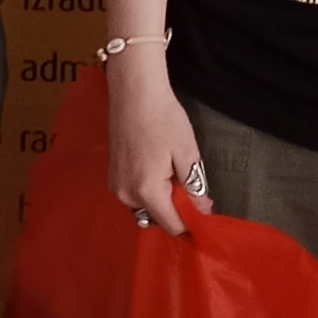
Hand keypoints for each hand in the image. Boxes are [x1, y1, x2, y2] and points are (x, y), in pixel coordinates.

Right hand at [106, 59, 205, 232]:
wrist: (134, 92)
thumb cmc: (163, 117)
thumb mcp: (186, 152)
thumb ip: (195, 186)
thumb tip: (203, 210)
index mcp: (147, 190)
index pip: (172, 225)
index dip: (192, 223)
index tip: (205, 213)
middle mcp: (127, 194)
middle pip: (157, 219)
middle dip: (176, 211)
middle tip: (191, 188)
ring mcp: (116, 185)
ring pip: (145, 209)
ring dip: (162, 202)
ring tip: (174, 175)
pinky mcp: (112, 176)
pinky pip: (134, 196)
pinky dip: (149, 192)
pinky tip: (159, 169)